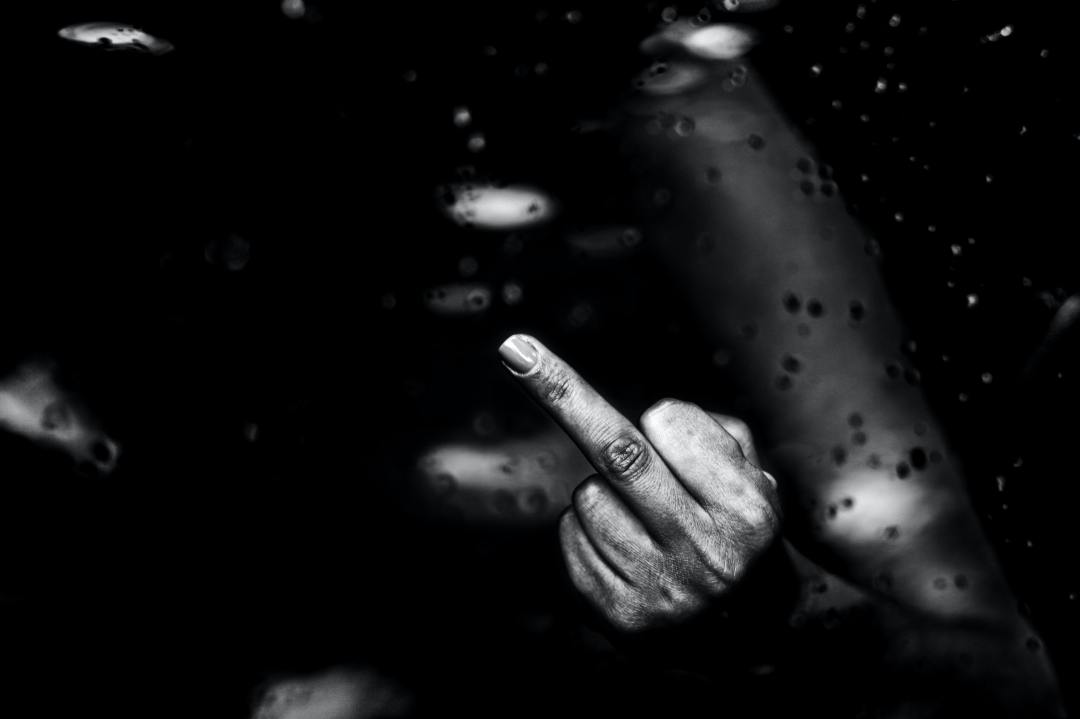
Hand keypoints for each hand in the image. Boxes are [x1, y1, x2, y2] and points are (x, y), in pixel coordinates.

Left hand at [498, 334, 780, 632]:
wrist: (745, 631)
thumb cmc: (735, 529)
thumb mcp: (753, 476)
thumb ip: (714, 434)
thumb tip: (657, 419)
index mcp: (745, 510)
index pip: (669, 423)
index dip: (663, 417)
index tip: (662, 420)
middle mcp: (705, 554)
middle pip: (618, 453)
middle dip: (561, 393)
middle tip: (513, 349)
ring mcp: (658, 590)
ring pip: (588, 496)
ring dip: (603, 492)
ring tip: (646, 525)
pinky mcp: (616, 616)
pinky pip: (571, 535)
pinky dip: (586, 529)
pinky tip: (626, 553)